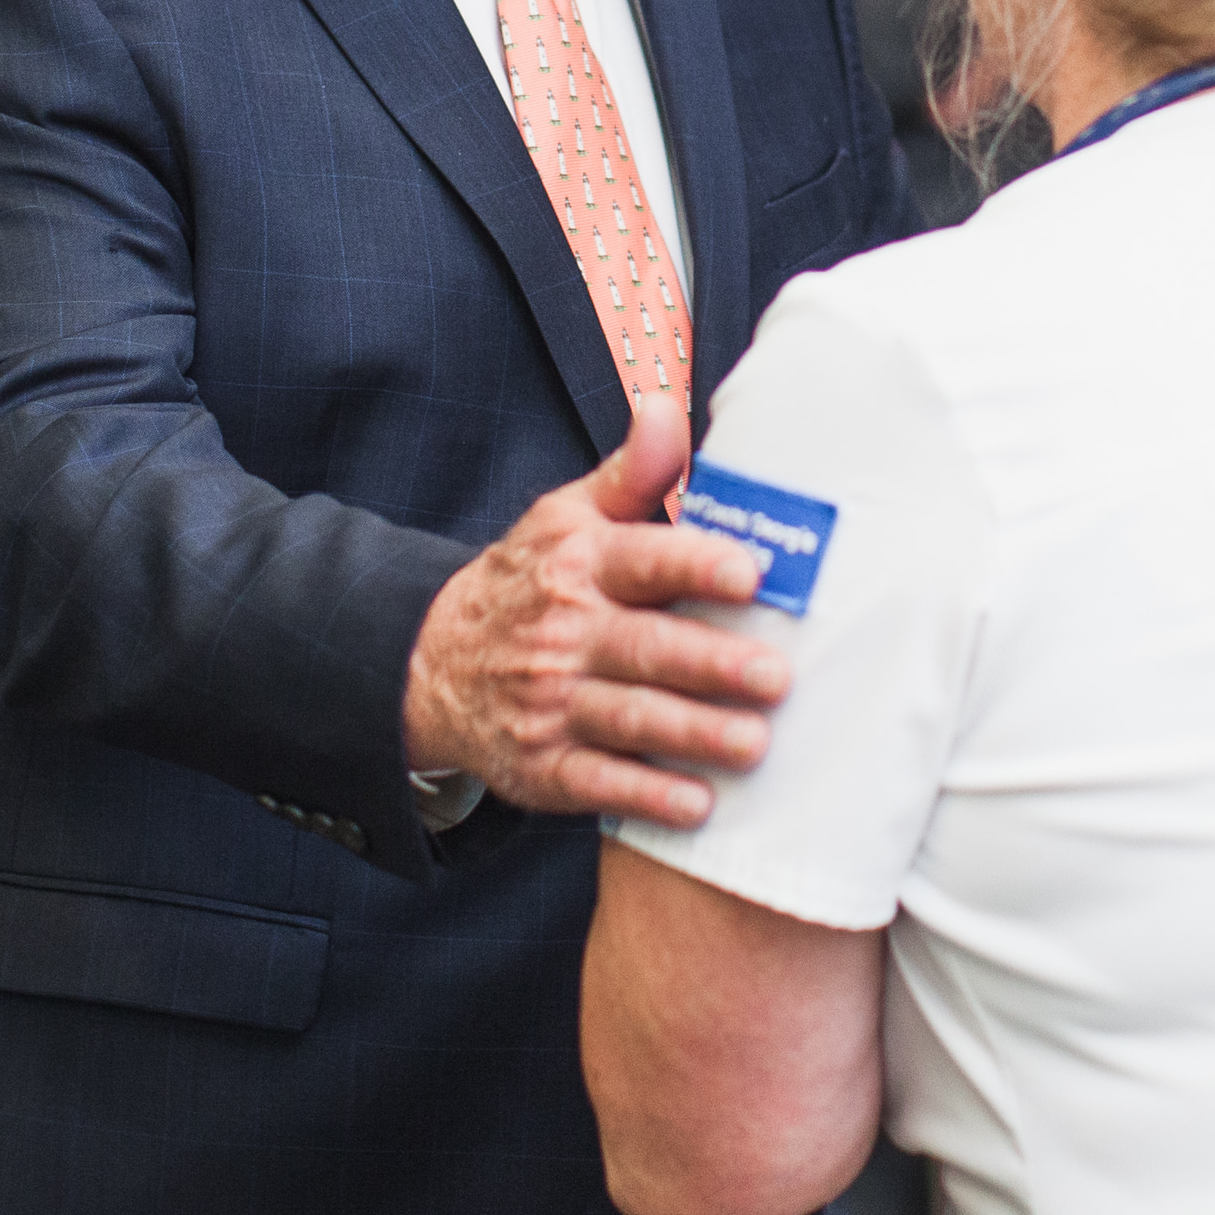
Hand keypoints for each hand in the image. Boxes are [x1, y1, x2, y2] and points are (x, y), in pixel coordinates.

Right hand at [402, 390, 782, 827]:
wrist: (436, 661)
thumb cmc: (535, 581)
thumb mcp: (568, 515)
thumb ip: (631, 472)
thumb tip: (668, 411)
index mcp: (581, 563)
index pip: (643, 559)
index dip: (696, 565)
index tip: (751, 574)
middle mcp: (565, 632)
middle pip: (644, 648)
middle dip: (710, 663)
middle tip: (777, 677)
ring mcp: (551, 702)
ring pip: (628, 718)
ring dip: (693, 733)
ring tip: (754, 743)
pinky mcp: (543, 765)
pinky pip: (596, 782)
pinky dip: (645, 794)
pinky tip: (696, 803)